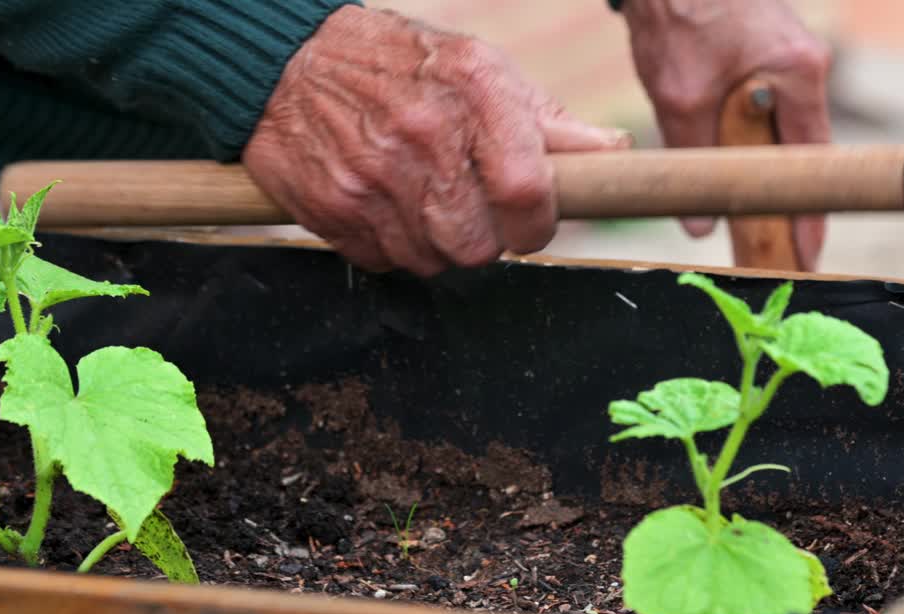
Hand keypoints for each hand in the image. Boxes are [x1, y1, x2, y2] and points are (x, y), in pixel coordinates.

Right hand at [243, 6, 631, 275]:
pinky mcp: (332, 209)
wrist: (289, 62)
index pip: (527, 192)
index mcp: (474, 92)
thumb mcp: (480, 71)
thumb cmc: (402, 67)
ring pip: (431, 262)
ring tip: (420, 199)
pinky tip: (383, 203)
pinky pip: (382, 262)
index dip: (537, 224)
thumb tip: (614, 154)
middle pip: (478, 245)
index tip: (530, 223)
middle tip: (468, 209)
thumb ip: (547, 122)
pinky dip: (389, 244)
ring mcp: (372, 178)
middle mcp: (423, 136)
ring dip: (434, 245)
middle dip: (483, 239)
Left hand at [622, 0, 831, 269]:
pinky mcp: (762, 50)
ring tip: (739, 211)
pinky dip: (743, 137)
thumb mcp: (679, 95)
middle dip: (780, 197)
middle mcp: (803, 64)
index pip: (812, 161)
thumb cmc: (679, 9)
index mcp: (797, 73)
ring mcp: (786, 54)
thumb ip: (693, 157)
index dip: (808, 214)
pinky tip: (722, 158)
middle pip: (798, 149)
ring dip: (756, 165)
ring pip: (776, 130)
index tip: (805, 255)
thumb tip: (700, 222)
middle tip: (768, 248)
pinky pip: (760, 108)